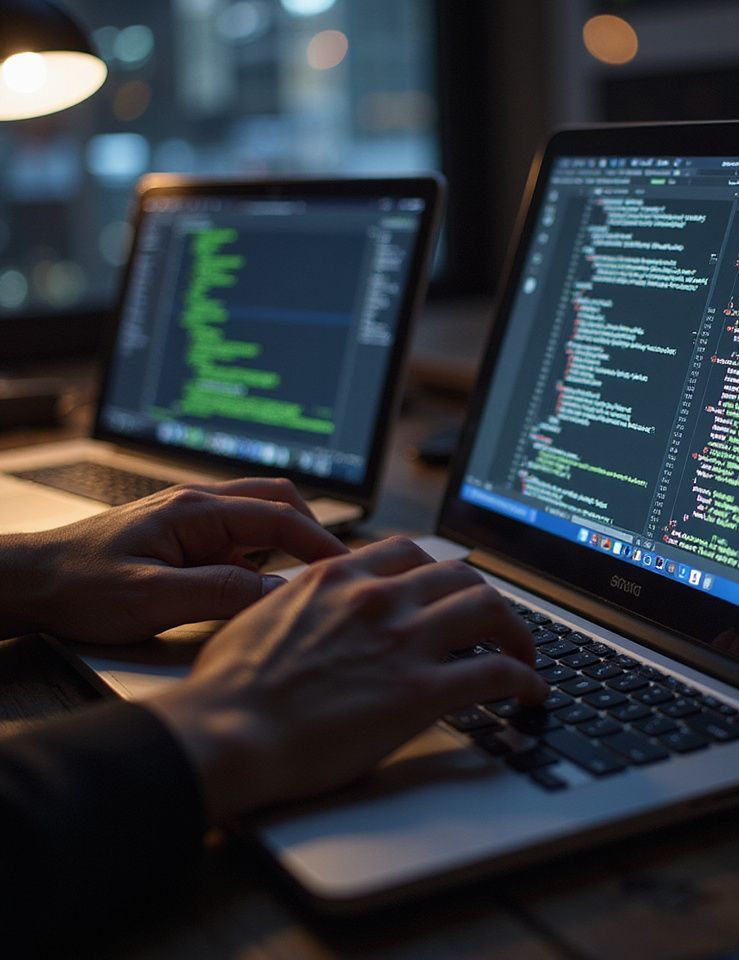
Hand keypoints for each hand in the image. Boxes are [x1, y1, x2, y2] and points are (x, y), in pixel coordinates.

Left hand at [0, 478, 343, 642]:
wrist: (28, 582)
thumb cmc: (77, 586)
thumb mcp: (151, 598)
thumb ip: (220, 593)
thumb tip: (279, 593)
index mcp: (195, 510)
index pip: (279, 517)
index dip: (320, 543)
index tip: (347, 567)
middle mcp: (198, 505)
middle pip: (278, 500)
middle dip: (313, 531)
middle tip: (334, 568)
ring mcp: (192, 519)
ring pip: (260, 517)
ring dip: (287, 543)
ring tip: (304, 581)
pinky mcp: (184, 537)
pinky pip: (238, 539)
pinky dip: (261, 558)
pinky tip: (258, 589)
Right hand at [145, 537, 548, 822]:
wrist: (226, 732)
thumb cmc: (231, 687)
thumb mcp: (262, 615)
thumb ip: (303, 600)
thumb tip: (313, 605)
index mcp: (338, 575)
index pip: (409, 552)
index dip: (437, 572)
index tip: (446, 590)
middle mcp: (378, 597)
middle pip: (458, 574)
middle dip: (484, 597)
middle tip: (494, 623)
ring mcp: (403, 640)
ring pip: (488, 608)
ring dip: (516, 630)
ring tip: (524, 652)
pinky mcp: (420, 692)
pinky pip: (496, 673)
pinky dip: (525, 678)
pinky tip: (531, 692)